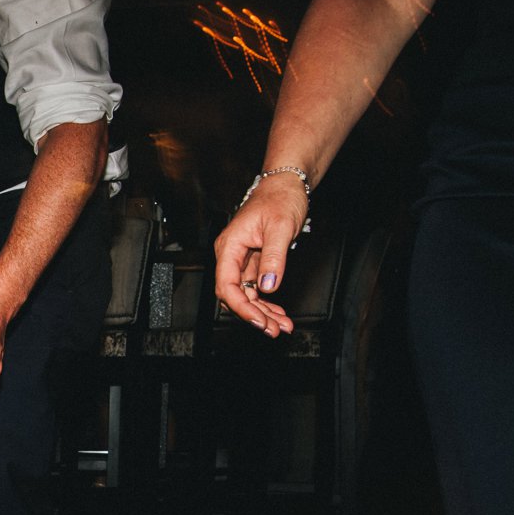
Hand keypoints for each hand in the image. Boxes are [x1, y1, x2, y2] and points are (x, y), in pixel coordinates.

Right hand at [212, 178, 303, 337]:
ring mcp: (242, 260)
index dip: (241, 307)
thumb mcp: (280, 227)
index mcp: (230, 246)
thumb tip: (268, 286)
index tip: (259, 320)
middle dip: (254, 315)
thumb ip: (273, 258)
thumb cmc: (279, 198)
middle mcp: (232, 255)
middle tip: (274, 329)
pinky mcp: (254, 262)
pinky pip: (256, 288)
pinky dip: (267, 301)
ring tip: (281, 325)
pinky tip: (278, 312)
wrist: (286, 185)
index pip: (227, 285)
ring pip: (246, 295)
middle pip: (235, 295)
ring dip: (263, 312)